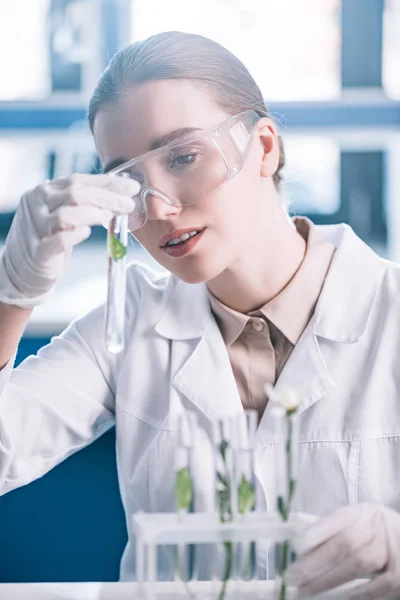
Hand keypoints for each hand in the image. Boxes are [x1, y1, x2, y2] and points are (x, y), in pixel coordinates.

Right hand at [0, 173, 139, 307]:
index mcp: (46, 191)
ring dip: (93, 214)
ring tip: (110, 216)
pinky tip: (86, 233)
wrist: (22, 266)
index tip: (132, 187)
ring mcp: (36, 227)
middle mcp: (38, 204)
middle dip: (107, 198)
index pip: (79, 180)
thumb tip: (120, 192)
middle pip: (76, 193)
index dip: (108, 183)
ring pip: (66, 214)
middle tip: (128, 204)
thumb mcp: (65, 213)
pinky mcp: (38, 251)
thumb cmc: (49, 237)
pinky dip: (75, 235)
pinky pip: (58, 240)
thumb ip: (85, 202)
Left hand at [285, 503, 399, 598]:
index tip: (295, 546)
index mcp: (364, 512)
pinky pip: (375, 586)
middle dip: (315, 562)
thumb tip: (300, 549)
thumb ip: (333, 531)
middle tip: (292, 576)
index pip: (338, 519)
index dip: (316, 532)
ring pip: (357, 564)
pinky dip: (354, 594)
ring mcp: (391, 551)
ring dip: (328, 580)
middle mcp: (378, 528)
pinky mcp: (398, 575)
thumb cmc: (375, 534)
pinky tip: (335, 598)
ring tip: (306, 590)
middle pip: (345, 544)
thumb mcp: (358, 523)